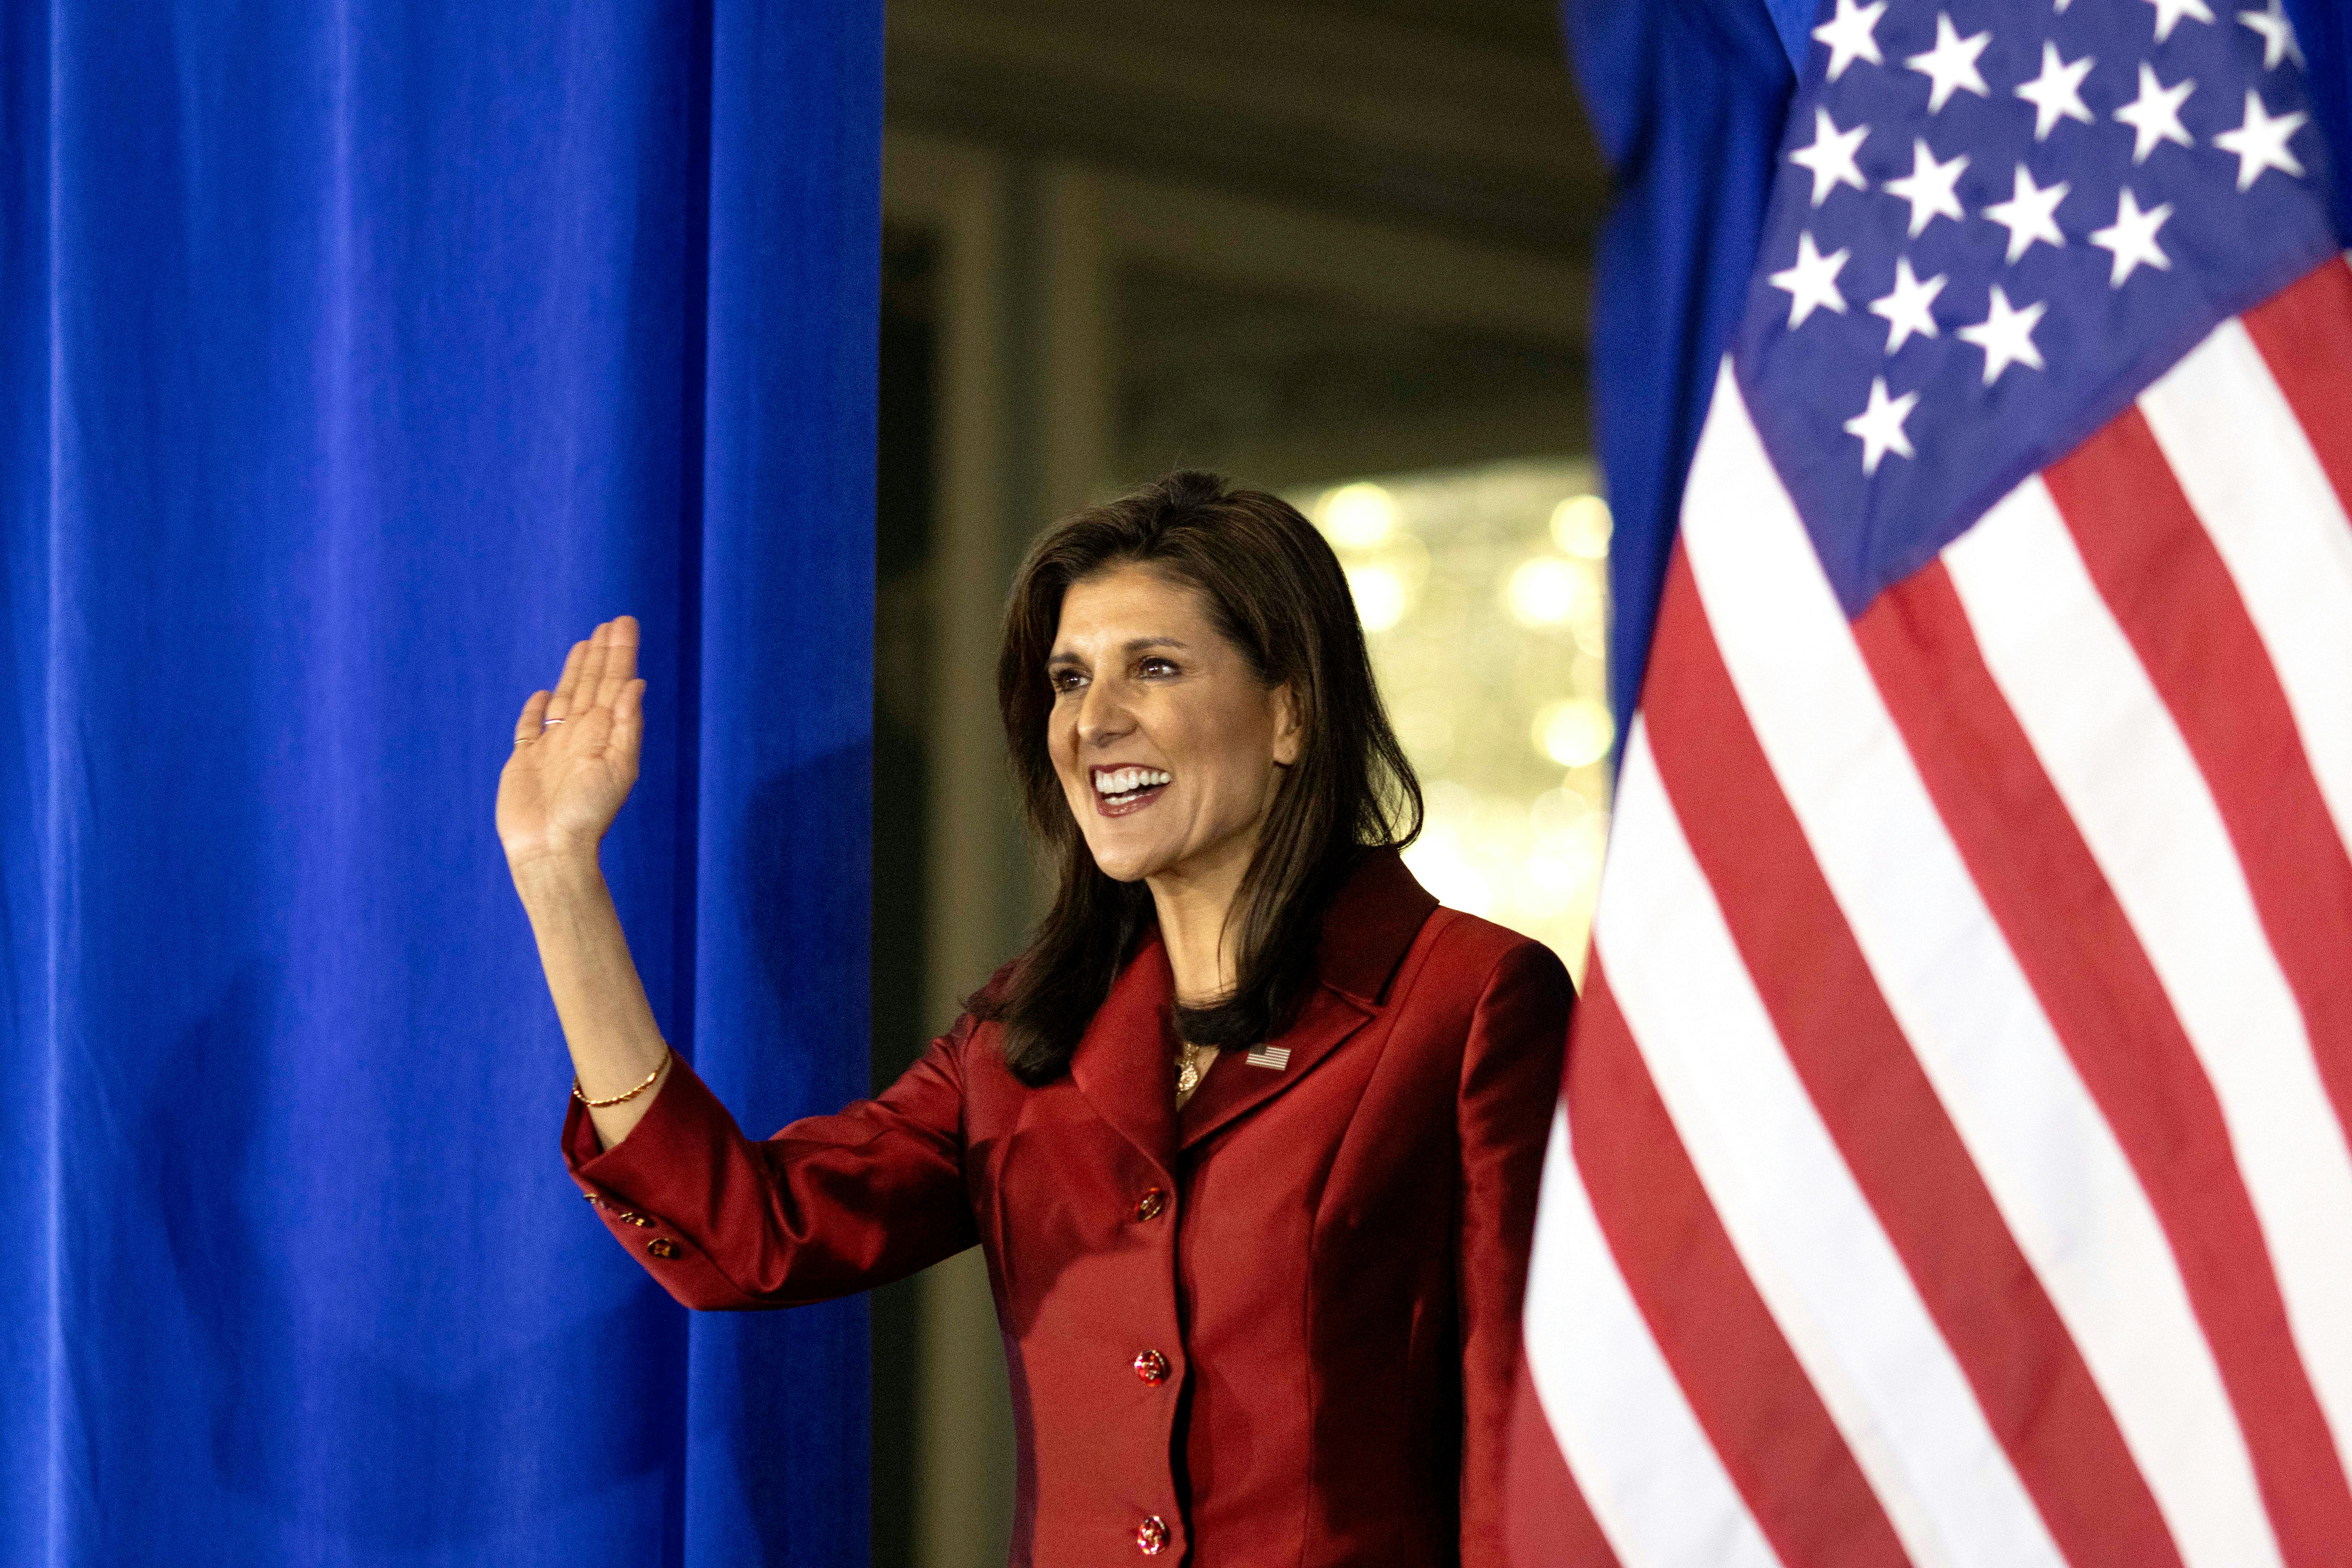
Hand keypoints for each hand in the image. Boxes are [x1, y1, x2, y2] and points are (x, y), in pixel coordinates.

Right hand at [498, 617, 647, 870]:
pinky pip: (530, 727)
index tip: (625, 623)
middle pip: (593, 683)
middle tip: (613, 622)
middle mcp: (580, 736)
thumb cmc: (587, 815)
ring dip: (577, 671)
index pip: (615, 683)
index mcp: (603, 734)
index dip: (620, 653)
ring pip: (566, 697)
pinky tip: (545, 693)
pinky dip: (536, 709)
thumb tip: (638, 683)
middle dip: (603, 653)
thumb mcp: (618, 768)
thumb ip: (626, 725)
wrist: (550, 850)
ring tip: (586, 644)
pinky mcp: (524, 761)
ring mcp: (552, 747)